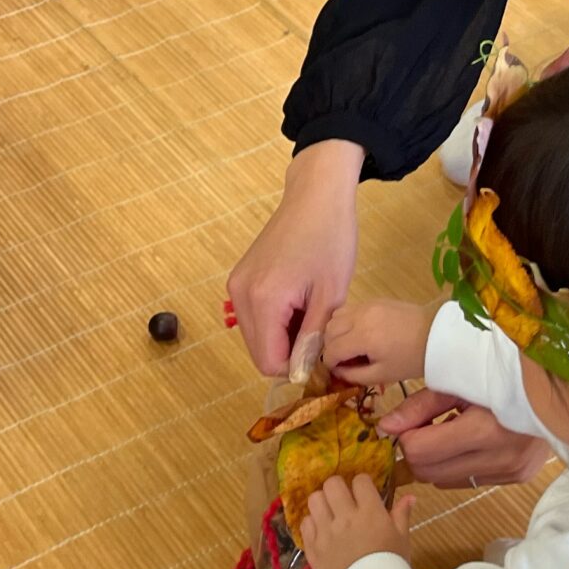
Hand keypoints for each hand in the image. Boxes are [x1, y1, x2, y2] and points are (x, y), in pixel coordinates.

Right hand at [228, 140, 363, 374]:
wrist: (315, 195)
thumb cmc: (331, 237)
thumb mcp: (331, 294)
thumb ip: (313, 337)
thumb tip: (301, 373)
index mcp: (263, 300)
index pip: (269, 362)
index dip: (296, 368)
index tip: (323, 357)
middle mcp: (241, 295)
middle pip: (258, 352)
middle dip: (288, 355)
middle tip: (321, 337)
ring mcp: (236, 285)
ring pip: (255, 337)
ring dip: (282, 339)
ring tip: (312, 316)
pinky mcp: (240, 279)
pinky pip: (253, 317)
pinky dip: (275, 322)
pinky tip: (299, 305)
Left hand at [299, 474, 413, 568]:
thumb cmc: (391, 566)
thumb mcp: (401, 539)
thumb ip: (401, 515)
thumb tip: (409, 497)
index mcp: (370, 513)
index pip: (360, 481)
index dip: (362, 483)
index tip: (363, 492)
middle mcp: (345, 517)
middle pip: (332, 484)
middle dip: (338, 487)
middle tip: (342, 498)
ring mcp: (325, 532)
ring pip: (314, 499)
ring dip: (322, 502)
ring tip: (329, 512)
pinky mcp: (312, 547)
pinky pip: (305, 523)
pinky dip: (312, 523)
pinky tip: (321, 530)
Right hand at [324, 299, 431, 386]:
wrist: (438, 336)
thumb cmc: (412, 360)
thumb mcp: (383, 375)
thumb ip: (354, 376)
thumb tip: (337, 372)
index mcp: (362, 338)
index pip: (331, 351)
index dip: (330, 364)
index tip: (337, 371)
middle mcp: (359, 317)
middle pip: (328, 331)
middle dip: (330, 347)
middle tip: (343, 359)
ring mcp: (366, 305)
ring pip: (335, 317)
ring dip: (336, 332)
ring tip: (350, 344)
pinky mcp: (374, 300)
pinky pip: (349, 309)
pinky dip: (347, 321)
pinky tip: (360, 333)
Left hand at [376, 388, 552, 488]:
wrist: (554, 385)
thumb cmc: (500, 375)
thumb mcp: (457, 382)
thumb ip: (418, 407)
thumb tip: (385, 428)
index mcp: (485, 430)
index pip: (420, 451)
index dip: (406, 437)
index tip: (410, 423)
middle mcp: (500, 458)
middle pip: (428, 472)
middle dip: (417, 452)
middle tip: (424, 428)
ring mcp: (510, 471)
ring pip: (445, 481)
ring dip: (437, 461)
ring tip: (449, 432)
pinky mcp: (516, 477)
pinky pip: (467, 481)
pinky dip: (457, 465)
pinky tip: (469, 443)